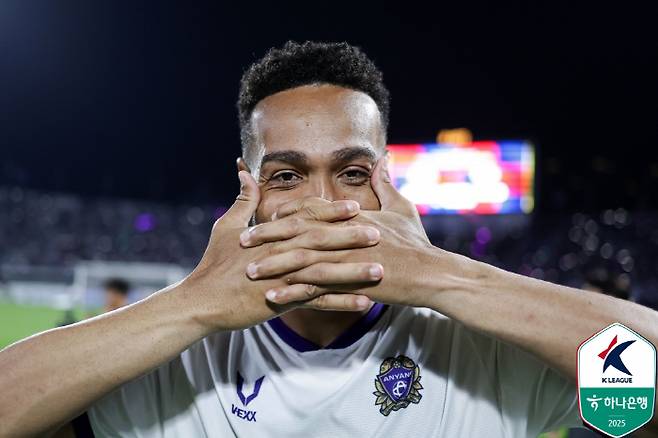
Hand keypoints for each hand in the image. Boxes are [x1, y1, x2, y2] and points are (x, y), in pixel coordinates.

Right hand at [180, 171, 383, 331]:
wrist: (201, 300)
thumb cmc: (213, 263)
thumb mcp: (226, 226)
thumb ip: (243, 200)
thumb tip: (245, 172)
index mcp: (271, 235)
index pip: (305, 217)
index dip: (330, 211)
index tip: (354, 205)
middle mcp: (280, 253)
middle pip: (320, 242)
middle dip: (351, 236)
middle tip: (380, 233)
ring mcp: (282, 277)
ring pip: (323, 272)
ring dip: (353, 271)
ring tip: (381, 270)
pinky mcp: (281, 301)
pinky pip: (316, 301)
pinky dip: (340, 302)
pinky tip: (364, 303)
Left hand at [241, 154, 453, 308]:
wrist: (432, 274)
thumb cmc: (416, 242)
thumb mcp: (400, 207)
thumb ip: (385, 183)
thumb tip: (381, 159)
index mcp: (352, 216)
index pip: (313, 209)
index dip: (288, 211)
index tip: (267, 214)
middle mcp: (344, 235)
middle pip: (298, 232)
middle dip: (268, 236)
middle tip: (242, 241)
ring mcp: (346, 260)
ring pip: (301, 260)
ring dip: (273, 265)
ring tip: (249, 271)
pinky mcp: (350, 284)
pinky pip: (315, 289)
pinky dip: (293, 293)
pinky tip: (272, 298)